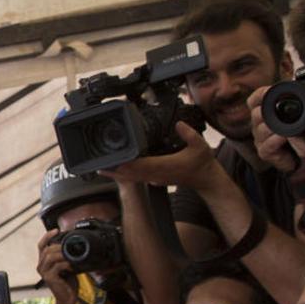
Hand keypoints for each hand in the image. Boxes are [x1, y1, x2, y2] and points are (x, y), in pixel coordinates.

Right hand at [37, 229, 77, 303]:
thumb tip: (73, 246)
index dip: (47, 236)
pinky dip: (66, 264)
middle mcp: (41, 266)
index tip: (56, 230)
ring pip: (51, 256)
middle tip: (70, 245)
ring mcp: (44, 272)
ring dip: (62, 253)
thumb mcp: (66, 266)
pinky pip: (57, 266)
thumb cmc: (67, 283)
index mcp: (43, 262)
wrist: (67, 298)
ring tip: (72, 255)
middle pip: (47, 249)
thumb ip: (65, 257)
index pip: (41, 245)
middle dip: (58, 245)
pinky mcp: (49, 278)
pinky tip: (72, 265)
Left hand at [99, 121, 222, 192]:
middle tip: (99, 164)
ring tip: (101, 168)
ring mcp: (155, 178)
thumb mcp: (200, 145)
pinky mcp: (154, 179)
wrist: (205, 179)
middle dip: (115, 169)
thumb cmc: (202, 163)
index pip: (142, 165)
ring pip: (131, 177)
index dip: (128, 163)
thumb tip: (179, 124)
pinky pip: (136, 178)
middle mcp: (157, 174)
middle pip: (131, 173)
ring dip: (116, 173)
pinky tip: (115, 171)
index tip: (115, 160)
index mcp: (165, 166)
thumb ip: (189, 134)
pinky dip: (124, 175)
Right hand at [249, 86, 300, 171]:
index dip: (259, 95)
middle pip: (256, 114)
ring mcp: (260, 139)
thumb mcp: (300, 119)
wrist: (303, 158)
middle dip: (266, 112)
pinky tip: (284, 138)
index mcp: (266, 113)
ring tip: (287, 129)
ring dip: (274, 128)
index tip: (269, 92)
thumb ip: (298, 111)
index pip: (254, 100)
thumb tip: (299, 103)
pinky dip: (276, 140)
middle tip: (280, 113)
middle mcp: (260, 125)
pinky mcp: (264, 152)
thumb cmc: (302, 135)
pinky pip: (267, 144)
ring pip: (261, 129)